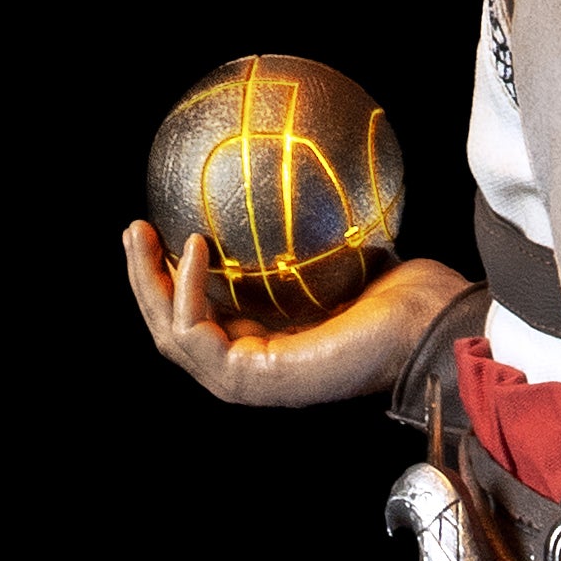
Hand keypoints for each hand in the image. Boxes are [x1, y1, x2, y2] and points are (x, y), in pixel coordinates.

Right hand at [123, 223, 480, 411]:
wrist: (426, 325)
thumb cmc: (400, 291)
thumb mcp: (334, 255)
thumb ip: (297, 237)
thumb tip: (277, 179)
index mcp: (267, 345)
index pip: (201, 318)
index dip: (172, 277)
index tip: (164, 226)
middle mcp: (252, 369)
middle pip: (172, 330)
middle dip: (143, 280)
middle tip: (133, 228)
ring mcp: (249, 382)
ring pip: (171, 336)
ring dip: (147, 284)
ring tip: (142, 233)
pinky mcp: (253, 382)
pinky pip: (195, 337)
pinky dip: (184, 293)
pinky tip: (193, 248)